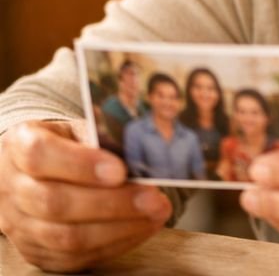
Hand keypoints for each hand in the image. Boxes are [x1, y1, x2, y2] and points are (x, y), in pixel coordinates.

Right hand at [0, 119, 171, 272]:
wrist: (36, 169)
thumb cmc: (67, 143)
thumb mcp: (78, 128)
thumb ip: (100, 138)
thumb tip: (140, 156)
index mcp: (20, 144)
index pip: (41, 155)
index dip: (80, 164)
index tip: (120, 170)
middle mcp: (11, 188)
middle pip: (55, 203)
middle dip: (111, 203)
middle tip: (153, 198)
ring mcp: (19, 225)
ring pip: (64, 237)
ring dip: (118, 228)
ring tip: (156, 213)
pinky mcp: (35, 252)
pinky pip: (73, 258)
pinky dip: (113, 244)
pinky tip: (142, 228)